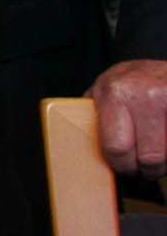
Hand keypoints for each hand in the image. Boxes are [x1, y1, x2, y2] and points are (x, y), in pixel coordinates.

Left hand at [88, 58, 166, 178]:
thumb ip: (95, 112)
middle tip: (143, 168)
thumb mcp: (107, 86)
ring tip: (157, 154)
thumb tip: (76, 140)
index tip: (123, 168)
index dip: (121, 165)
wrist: (164, 66)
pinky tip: (165, 143)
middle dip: (145, 170)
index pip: (116, 147)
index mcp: (116, 94)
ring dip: (163, 164)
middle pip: (148, 157)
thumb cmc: (136, 77)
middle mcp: (145, 96)